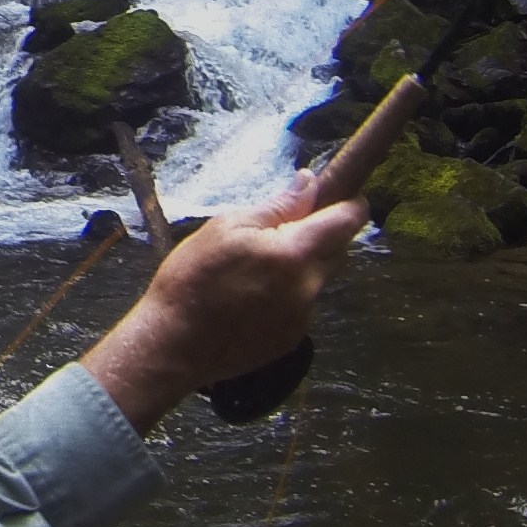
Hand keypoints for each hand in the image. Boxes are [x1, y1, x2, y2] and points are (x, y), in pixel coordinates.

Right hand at [77, 169, 363, 433]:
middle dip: (324, 234)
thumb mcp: (227, 226)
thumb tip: (310, 183)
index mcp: (296, 253)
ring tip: (260, 268)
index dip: (351, 204)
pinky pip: (304, 304)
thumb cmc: (193, 277)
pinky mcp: (293, 337)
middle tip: (285, 229)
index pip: (348, 221)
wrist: (175, 343)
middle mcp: (310, 286)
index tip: (341, 197)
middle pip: (340, 250)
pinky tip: (254, 296)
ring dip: (305, 265)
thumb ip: (276, 207)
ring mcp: (304, 316)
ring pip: (320, 278)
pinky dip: (290, 293)